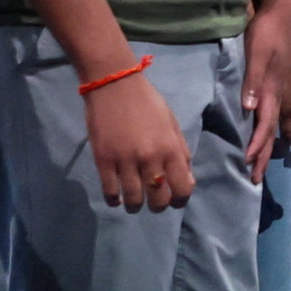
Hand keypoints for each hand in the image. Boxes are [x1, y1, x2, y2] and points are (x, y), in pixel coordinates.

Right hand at [84, 66, 190, 211]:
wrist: (114, 84)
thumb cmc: (147, 102)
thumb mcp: (172, 124)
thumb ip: (181, 153)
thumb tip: (187, 181)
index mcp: (171, 148)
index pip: (182, 189)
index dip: (180, 200)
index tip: (174, 201)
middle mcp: (150, 158)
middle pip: (158, 199)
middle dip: (158, 206)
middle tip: (153, 203)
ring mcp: (125, 160)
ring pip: (134, 199)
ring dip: (135, 206)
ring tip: (134, 204)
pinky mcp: (103, 159)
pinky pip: (110, 191)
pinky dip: (114, 200)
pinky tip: (116, 198)